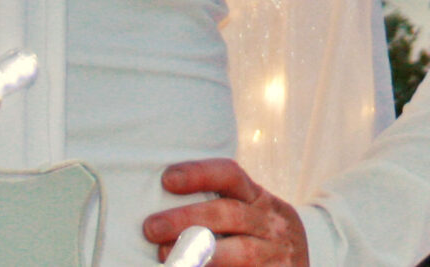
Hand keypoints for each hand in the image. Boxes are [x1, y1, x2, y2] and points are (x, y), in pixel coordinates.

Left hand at [142, 159, 307, 266]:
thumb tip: (161, 206)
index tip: (167, 179)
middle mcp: (271, 222)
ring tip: (165, 256)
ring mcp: (278, 252)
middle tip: (151, 227)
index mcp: (259, 199)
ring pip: (241, 251)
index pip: (230, 175)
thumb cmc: (260, 241)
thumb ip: (220, 208)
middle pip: (229, 213)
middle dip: (187, 219)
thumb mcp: (252, 216)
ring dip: (200, 254)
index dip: (199, 174)